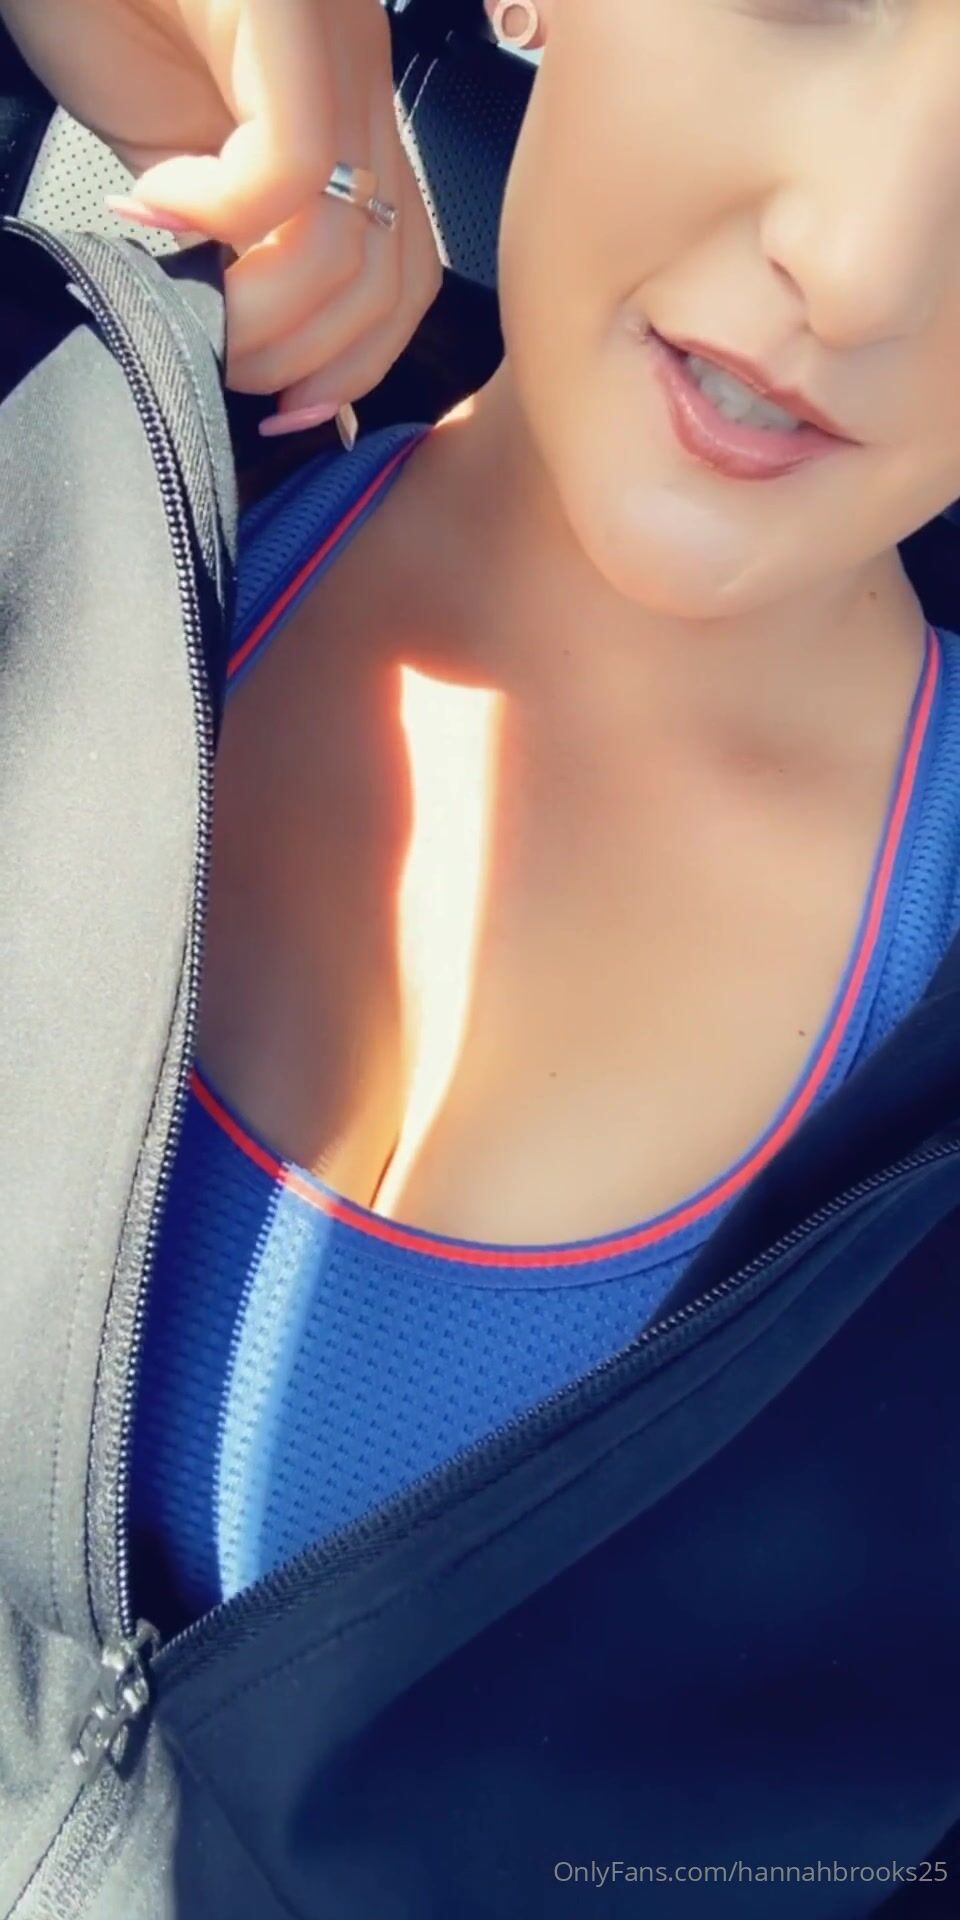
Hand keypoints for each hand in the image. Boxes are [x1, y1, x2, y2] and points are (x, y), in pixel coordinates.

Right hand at [0, 0, 442, 426]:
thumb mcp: (173, 152)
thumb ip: (222, 242)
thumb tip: (240, 340)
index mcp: (350, 122)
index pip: (404, 284)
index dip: (349, 371)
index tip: (281, 412)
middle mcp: (363, 86)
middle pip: (390, 284)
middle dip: (302, 364)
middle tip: (219, 361)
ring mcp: (333, 46)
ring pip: (346, 246)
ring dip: (258, 312)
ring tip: (183, 294)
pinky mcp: (283, 11)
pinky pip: (290, 165)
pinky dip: (218, 217)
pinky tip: (149, 204)